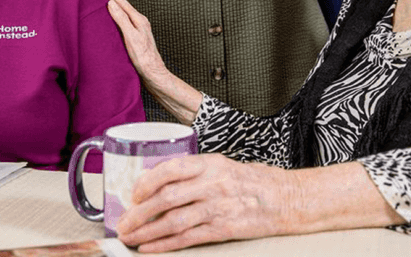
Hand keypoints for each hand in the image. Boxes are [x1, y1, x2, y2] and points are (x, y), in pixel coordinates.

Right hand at [100, 0, 167, 81]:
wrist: (153, 73)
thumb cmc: (143, 58)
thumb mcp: (130, 37)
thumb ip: (122, 19)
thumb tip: (112, 4)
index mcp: (139, 20)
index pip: (122, 2)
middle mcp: (140, 22)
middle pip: (124, 6)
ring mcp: (139, 29)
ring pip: (124, 13)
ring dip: (114, 7)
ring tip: (104, 2)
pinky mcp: (136, 36)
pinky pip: (124, 21)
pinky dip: (116, 17)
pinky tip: (112, 21)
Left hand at [116, 153, 294, 252]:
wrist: (287, 199)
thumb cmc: (253, 182)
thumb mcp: (224, 166)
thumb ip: (195, 173)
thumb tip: (158, 183)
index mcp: (211, 163)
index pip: (171, 169)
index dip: (147, 182)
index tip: (133, 193)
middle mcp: (214, 184)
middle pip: (166, 198)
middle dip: (139, 212)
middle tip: (123, 222)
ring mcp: (219, 208)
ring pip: (174, 221)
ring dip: (147, 231)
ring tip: (130, 237)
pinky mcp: (225, 229)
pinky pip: (188, 238)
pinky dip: (165, 244)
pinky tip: (150, 247)